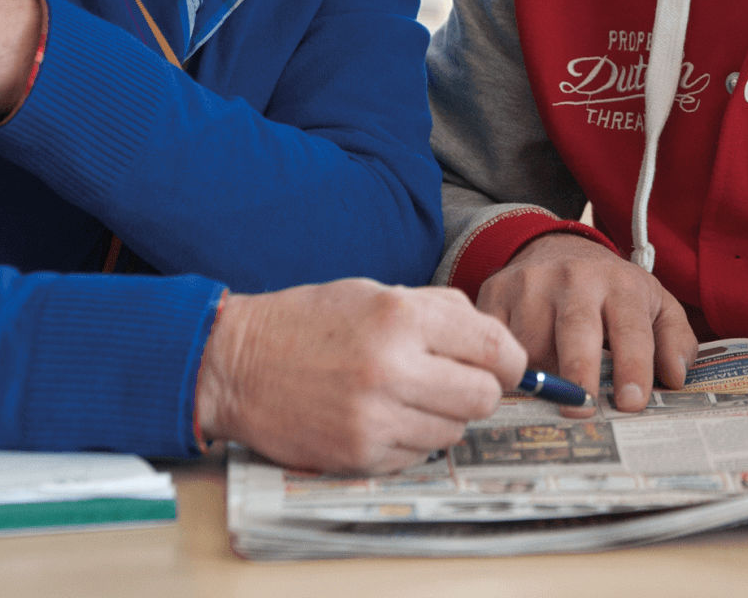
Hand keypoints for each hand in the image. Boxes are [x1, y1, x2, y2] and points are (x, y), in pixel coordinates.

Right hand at [196, 279, 526, 472]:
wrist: (236, 364)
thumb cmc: (310, 322)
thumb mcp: (377, 293)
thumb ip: (441, 313)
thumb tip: (498, 345)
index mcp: (402, 317)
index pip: (495, 348)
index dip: (512, 361)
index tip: (507, 365)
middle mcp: (392, 369)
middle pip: (484, 398)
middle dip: (481, 390)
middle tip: (458, 381)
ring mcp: (375, 418)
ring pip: (454, 431)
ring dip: (443, 416)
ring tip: (407, 394)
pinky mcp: (358, 454)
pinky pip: (416, 454)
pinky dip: (410, 438)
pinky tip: (381, 415)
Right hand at [475, 232, 695, 411]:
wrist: (557, 249)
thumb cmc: (611, 290)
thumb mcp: (655, 305)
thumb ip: (675, 340)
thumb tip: (676, 377)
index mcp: (620, 284)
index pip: (630, 329)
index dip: (632, 366)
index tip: (632, 402)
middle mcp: (575, 278)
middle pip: (576, 331)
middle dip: (579, 373)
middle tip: (582, 411)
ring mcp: (531, 283)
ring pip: (531, 344)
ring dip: (542, 378)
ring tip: (553, 396)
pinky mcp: (496, 292)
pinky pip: (495, 340)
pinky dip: (504, 365)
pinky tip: (519, 378)